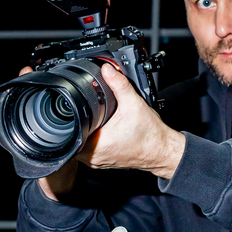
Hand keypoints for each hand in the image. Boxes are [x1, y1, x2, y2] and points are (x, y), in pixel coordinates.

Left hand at [76, 64, 185, 179]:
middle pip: (72, 137)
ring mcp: (97, 161)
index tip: (78, 109)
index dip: (72, 117)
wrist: (161, 150)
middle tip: (90, 113)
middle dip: (79, 123)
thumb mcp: (134, 104)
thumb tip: (107, 70)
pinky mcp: (102, 162)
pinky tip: (102, 131)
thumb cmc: (150, 135)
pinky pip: (89, 150)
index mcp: (97, 145)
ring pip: (79, 144)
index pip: (70, 131)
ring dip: (84, 132)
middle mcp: (94, 157)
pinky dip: (92, 140)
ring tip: (96, 122)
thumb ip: (119, 84)